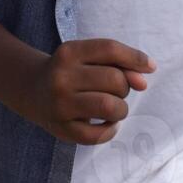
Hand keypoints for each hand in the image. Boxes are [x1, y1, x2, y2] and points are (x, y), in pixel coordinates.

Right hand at [20, 38, 155, 144]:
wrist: (32, 90)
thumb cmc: (71, 72)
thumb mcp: (88, 58)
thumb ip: (119, 63)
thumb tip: (143, 81)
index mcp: (68, 52)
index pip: (110, 49)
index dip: (135, 57)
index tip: (150, 67)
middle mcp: (61, 77)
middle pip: (115, 79)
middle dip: (124, 86)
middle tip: (114, 90)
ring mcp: (60, 104)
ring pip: (110, 106)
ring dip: (121, 109)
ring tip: (113, 108)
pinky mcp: (62, 129)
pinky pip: (99, 134)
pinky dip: (111, 129)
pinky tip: (107, 123)